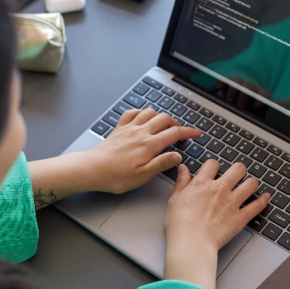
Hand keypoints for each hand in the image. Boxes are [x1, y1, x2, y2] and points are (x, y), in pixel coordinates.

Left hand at [84, 108, 200, 193]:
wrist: (92, 169)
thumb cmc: (116, 176)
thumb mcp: (143, 176)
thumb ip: (162, 163)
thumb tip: (178, 156)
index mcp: (149, 145)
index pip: (174, 133)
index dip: (188, 132)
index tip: (197, 133)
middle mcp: (140, 132)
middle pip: (164, 119)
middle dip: (176, 123)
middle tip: (180, 131)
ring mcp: (129, 128)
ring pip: (150, 112)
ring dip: (160, 116)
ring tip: (164, 124)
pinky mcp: (119, 129)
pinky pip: (132, 112)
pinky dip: (141, 112)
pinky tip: (143, 117)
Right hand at [163, 160, 269, 288]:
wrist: (191, 243)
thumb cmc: (180, 224)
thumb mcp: (175, 199)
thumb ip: (181, 182)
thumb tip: (182, 168)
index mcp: (202, 184)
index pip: (213, 164)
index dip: (214, 165)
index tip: (214, 170)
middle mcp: (219, 189)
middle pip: (237, 169)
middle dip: (238, 169)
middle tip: (237, 174)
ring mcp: (232, 203)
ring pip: (250, 184)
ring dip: (251, 183)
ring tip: (250, 184)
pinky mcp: (240, 218)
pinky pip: (257, 206)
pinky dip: (263, 200)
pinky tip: (265, 197)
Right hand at [214, 76, 289, 111]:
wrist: (237, 112)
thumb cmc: (254, 115)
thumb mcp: (268, 114)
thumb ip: (280, 108)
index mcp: (261, 96)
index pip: (263, 93)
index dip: (261, 97)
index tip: (257, 105)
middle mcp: (250, 89)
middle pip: (249, 85)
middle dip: (245, 94)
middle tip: (239, 105)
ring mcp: (238, 87)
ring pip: (237, 80)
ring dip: (233, 90)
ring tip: (229, 101)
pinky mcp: (225, 86)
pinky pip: (224, 79)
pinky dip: (222, 82)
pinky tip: (219, 89)